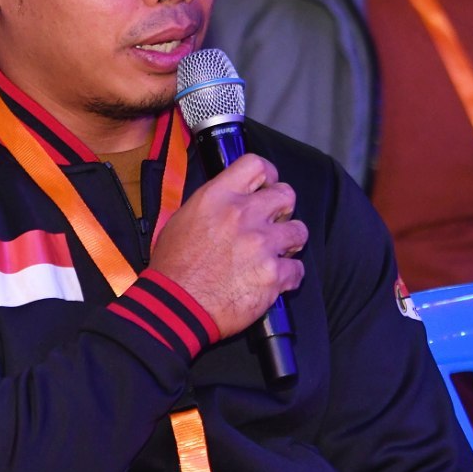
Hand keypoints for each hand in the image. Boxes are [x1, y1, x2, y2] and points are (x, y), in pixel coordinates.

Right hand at [149, 154, 307, 338]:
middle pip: (286, 194)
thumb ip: (213, 203)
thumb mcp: (182, 219)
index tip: (266, 186)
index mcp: (218, 197)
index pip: (257, 165)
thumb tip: (231, 198)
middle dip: (282, 209)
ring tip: (275, 252)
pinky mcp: (273, 275)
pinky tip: (272, 280)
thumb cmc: (173, 267)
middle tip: (273, 223)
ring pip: (299, 231)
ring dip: (289, 242)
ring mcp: (262, 245)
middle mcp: (243, 215)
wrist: (175, 307)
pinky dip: (288, 276)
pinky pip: (297, 269)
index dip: (267, 175)